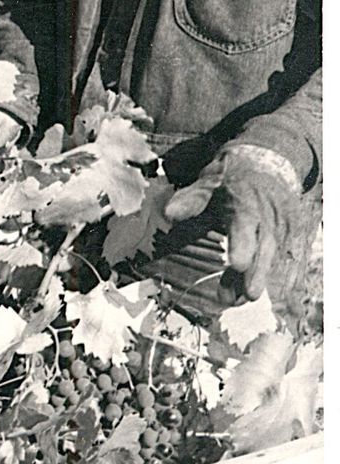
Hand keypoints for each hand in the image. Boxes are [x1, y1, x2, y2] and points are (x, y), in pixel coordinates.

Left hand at [167, 145, 310, 302]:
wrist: (268, 164)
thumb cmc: (231, 180)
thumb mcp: (208, 183)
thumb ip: (191, 201)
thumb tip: (170, 214)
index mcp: (247, 203)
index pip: (246, 224)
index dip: (243, 245)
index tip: (237, 264)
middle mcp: (270, 216)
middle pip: (265, 246)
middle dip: (257, 272)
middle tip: (248, 295)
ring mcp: (285, 227)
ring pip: (276, 256)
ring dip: (262, 279)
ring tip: (244, 299)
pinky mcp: (293, 235)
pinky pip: (289, 259)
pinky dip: (281, 277)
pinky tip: (261, 293)